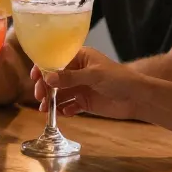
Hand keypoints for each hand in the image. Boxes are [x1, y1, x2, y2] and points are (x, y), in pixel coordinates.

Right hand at [31, 47, 146, 119]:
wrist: (138, 98)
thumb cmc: (119, 79)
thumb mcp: (93, 75)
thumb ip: (70, 77)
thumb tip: (47, 78)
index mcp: (80, 57)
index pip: (56, 60)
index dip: (43, 68)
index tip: (34, 77)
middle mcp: (77, 71)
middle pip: (55, 78)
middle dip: (46, 87)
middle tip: (40, 96)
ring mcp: (80, 87)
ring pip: (60, 93)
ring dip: (52, 100)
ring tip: (46, 109)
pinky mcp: (85, 101)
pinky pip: (69, 105)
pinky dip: (64, 109)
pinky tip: (62, 113)